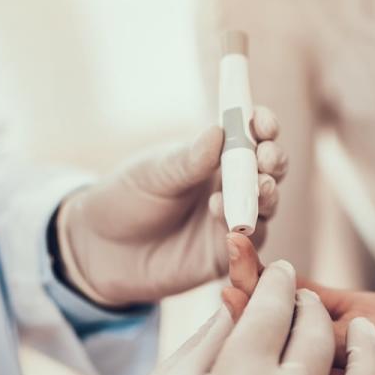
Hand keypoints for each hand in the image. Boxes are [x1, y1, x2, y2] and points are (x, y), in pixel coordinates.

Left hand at [56, 108, 286, 306]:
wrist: (100, 251)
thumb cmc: (125, 200)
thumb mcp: (152, 174)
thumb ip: (187, 159)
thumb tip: (219, 131)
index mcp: (215, 155)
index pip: (251, 133)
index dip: (263, 124)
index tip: (262, 121)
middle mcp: (230, 185)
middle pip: (270, 168)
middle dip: (274, 159)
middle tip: (266, 157)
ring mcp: (232, 219)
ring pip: (266, 203)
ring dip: (265, 192)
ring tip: (257, 187)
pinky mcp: (227, 254)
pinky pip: (249, 241)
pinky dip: (245, 226)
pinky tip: (223, 215)